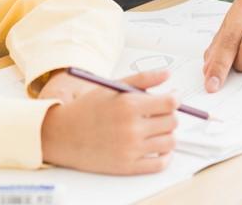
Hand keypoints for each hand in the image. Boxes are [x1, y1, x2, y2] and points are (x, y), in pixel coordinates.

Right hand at [41, 70, 177, 174]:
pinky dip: (165, 156)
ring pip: (170, 142)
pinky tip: (157, 147)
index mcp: (128, 104)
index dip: (176, 98)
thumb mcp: (113, 86)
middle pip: (172, 122)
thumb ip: (143, 78)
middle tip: (161, 111)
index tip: (173, 97)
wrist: (65, 134)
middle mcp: (132, 128)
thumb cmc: (88, 108)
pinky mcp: (129, 167)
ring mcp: (131, 149)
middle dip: (171, 114)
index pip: (169, 103)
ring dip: (168, 134)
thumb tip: (167, 74)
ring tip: (156, 128)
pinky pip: (160, 164)